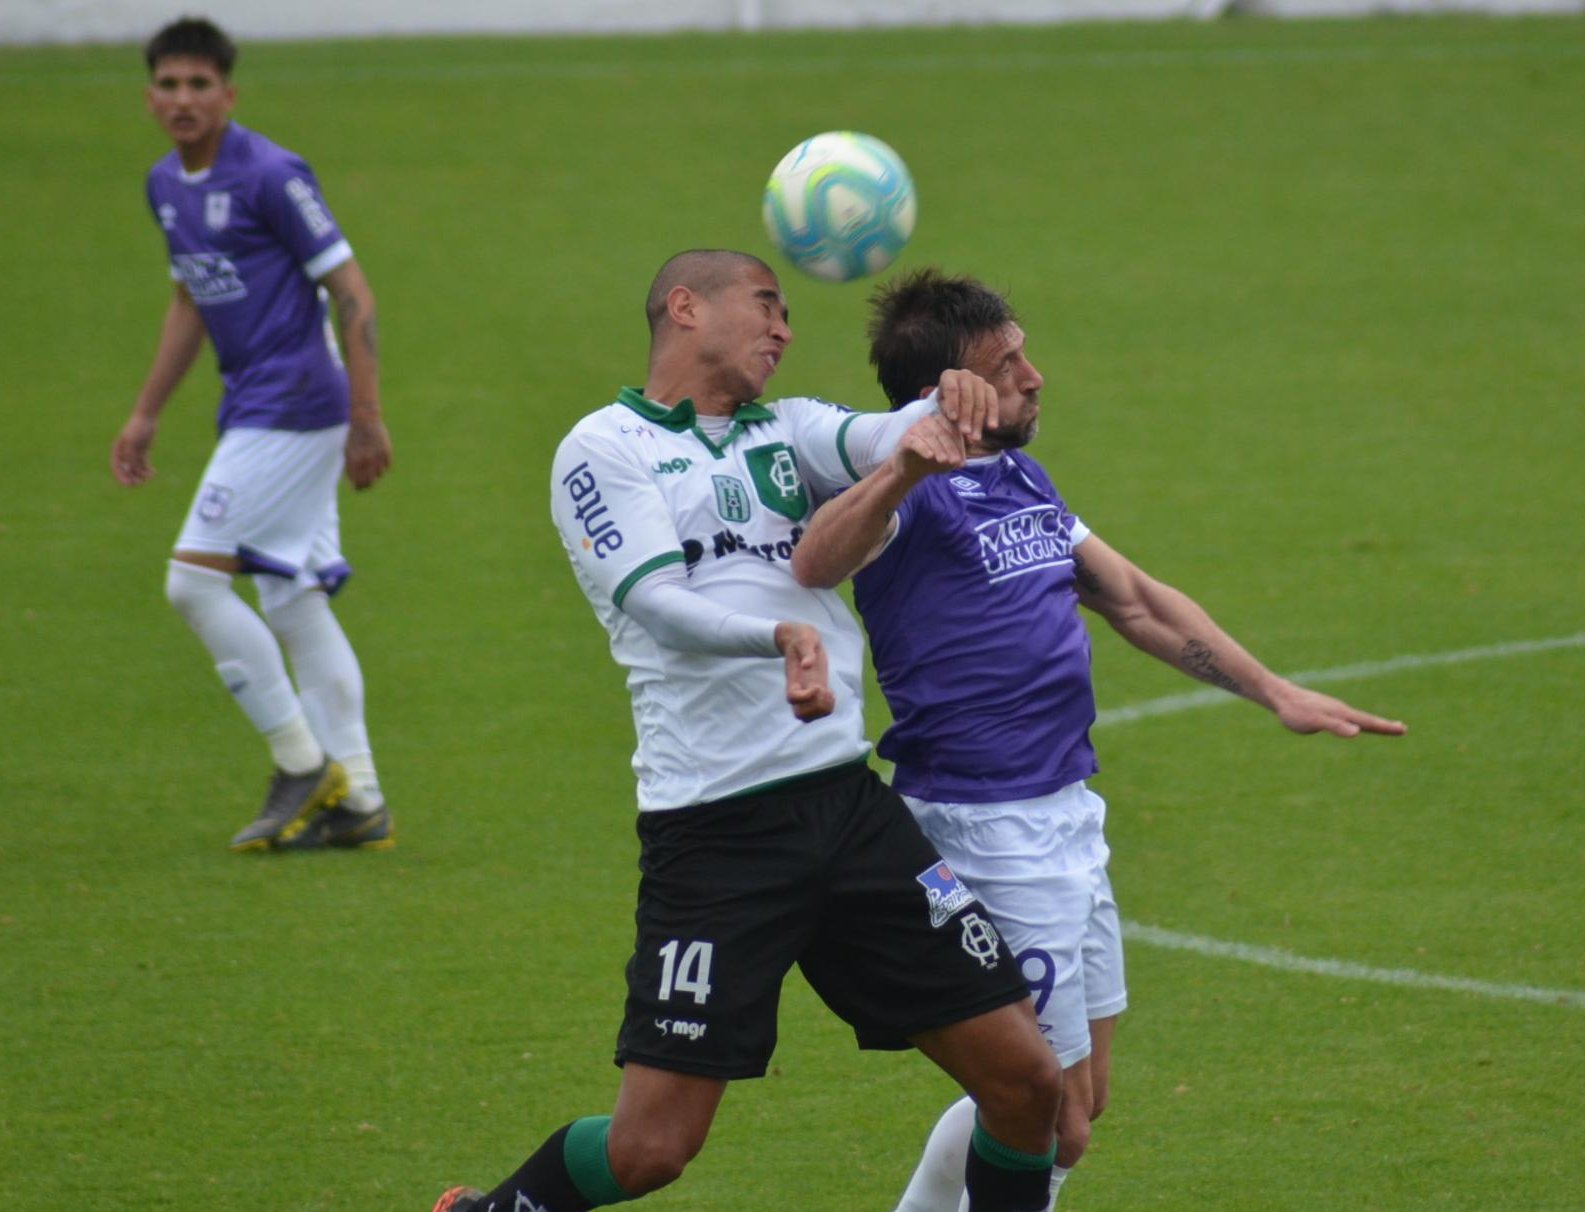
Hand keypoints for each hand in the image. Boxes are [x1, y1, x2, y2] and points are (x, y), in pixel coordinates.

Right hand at [111, 414, 157, 484]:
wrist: (147, 418)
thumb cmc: (137, 429)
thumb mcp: (133, 442)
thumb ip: (131, 455)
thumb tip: (130, 468)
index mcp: (118, 450)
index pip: (116, 467)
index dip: (121, 477)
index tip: (128, 484)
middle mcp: (124, 453)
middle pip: (126, 470)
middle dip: (131, 478)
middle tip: (138, 484)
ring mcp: (134, 453)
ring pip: (136, 468)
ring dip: (141, 475)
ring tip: (149, 477)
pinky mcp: (143, 452)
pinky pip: (143, 465)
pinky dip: (147, 470)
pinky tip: (153, 473)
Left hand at [345, 417, 391, 488]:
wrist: (365, 420)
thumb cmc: (353, 436)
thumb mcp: (347, 451)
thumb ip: (350, 467)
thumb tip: (354, 481)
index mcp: (354, 461)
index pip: (358, 482)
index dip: (358, 487)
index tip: (358, 488)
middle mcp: (366, 460)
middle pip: (370, 481)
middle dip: (367, 484)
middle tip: (367, 484)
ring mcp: (377, 456)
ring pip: (379, 473)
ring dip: (376, 473)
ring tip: (372, 467)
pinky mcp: (386, 451)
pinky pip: (387, 465)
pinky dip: (383, 465)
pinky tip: (379, 460)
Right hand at [774, 621, 835, 721]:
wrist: (801, 639)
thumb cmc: (801, 639)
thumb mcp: (805, 640)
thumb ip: (806, 651)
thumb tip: (808, 664)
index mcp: (793, 678)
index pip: (792, 698)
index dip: (805, 697)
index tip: (817, 686)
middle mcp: (799, 689)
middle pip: (800, 713)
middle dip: (816, 707)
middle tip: (825, 692)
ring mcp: (807, 693)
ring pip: (809, 716)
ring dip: (822, 710)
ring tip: (830, 694)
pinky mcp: (816, 692)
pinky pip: (819, 710)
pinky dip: (828, 708)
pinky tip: (831, 694)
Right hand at [891, 413, 965, 484]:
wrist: (913, 469)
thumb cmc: (934, 460)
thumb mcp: (950, 458)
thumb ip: (959, 454)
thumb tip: (968, 454)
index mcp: (942, 421)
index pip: (953, 428)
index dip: (959, 444)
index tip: (963, 458)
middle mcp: (928, 420)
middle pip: (942, 432)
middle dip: (950, 447)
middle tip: (955, 461)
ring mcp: (916, 428)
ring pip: (930, 436)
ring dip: (938, 449)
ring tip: (944, 461)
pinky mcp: (906, 438)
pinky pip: (915, 441)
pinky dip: (924, 448)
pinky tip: (930, 456)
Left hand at [934, 369, 998, 441]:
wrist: (957, 400)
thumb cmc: (946, 405)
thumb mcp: (943, 408)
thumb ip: (948, 414)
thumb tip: (956, 423)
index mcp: (949, 376)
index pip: (952, 389)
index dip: (953, 404)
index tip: (953, 419)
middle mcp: (964, 374)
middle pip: (967, 396)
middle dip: (966, 416)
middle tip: (965, 433)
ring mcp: (979, 380)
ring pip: (980, 401)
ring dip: (978, 421)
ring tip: (975, 437)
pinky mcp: (989, 388)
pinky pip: (992, 401)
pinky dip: (992, 415)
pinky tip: (992, 427)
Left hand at [1272, 683, 1406, 737]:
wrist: (1278, 695)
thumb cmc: (1295, 711)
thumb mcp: (1315, 722)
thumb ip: (1335, 727)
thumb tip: (1357, 732)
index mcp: (1341, 714)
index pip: (1368, 722)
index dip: (1385, 727)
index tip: (1403, 729)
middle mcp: (1340, 710)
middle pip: (1366, 719)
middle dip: (1384, 725)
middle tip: (1402, 728)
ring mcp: (1332, 709)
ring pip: (1356, 717)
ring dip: (1371, 723)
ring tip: (1382, 726)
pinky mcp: (1322, 710)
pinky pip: (1344, 717)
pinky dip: (1355, 721)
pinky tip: (1351, 724)